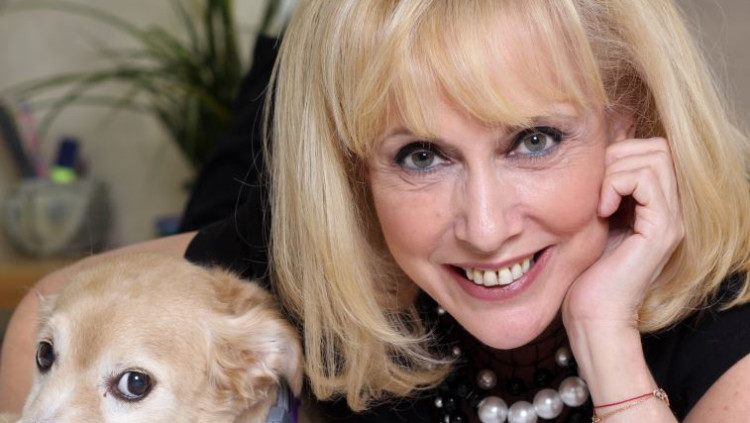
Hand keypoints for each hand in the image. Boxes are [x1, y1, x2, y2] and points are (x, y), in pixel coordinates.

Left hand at [563, 137, 683, 330]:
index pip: (651, 151)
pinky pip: (646, 179)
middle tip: (593, 187)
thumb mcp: (592, 221)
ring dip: (615, 170)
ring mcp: (670, 220)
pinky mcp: (662, 230)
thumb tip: (592, 158)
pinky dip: (617, 184)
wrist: (593, 315)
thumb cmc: (585, 274)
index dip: (618, 154)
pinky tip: (602, 210)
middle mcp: (669, 211)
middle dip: (617, 156)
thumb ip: (602, 192)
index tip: (591, 183)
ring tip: (598, 202)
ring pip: (655, 158)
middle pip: (657, 148)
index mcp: (655, 207)